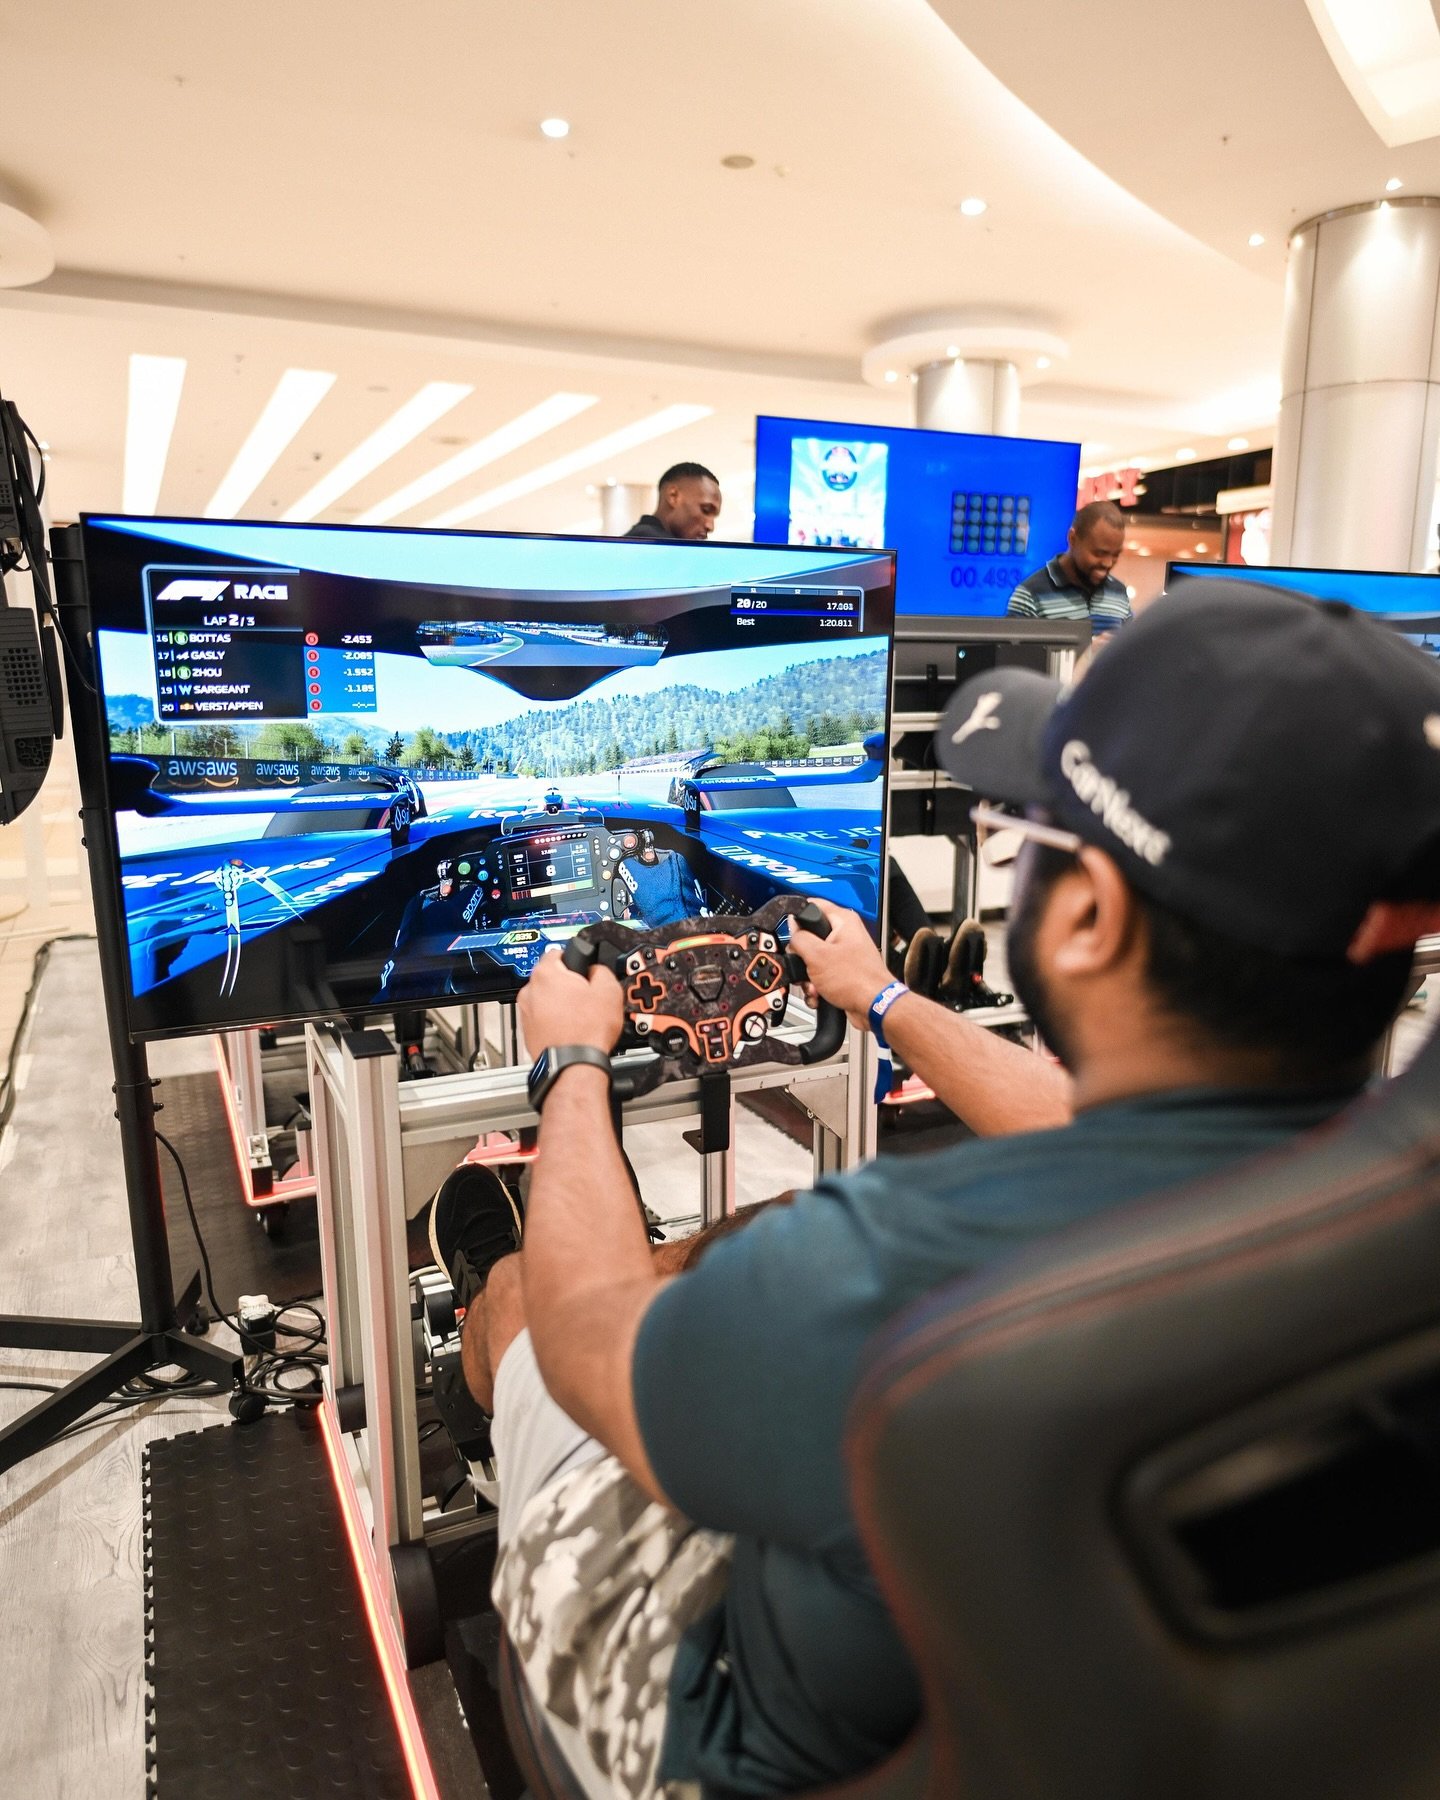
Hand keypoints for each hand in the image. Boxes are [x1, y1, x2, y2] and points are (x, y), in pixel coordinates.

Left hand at [520, 948, 624, 1057]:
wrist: (574, 1064)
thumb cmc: (587, 1031)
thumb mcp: (609, 989)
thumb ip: (600, 970)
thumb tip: (595, 970)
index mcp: (546, 974)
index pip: (557, 952)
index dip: (575, 959)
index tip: (583, 969)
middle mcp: (529, 991)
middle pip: (550, 977)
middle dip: (567, 984)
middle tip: (586, 995)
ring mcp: (526, 1012)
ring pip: (546, 999)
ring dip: (560, 1004)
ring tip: (580, 1016)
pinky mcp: (527, 1031)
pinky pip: (542, 1018)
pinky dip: (554, 1021)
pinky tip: (571, 1029)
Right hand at [787, 899, 895, 1029]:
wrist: (874, 1007)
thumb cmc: (857, 980)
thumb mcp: (817, 955)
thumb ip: (800, 938)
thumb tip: (792, 928)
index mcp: (843, 921)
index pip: (814, 905)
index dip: (798, 917)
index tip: (791, 931)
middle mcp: (845, 935)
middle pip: (810, 936)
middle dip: (802, 957)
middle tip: (804, 966)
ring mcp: (845, 954)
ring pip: (813, 959)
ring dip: (807, 976)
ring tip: (813, 985)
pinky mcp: (843, 972)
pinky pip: (821, 975)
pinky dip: (816, 986)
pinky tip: (818, 994)